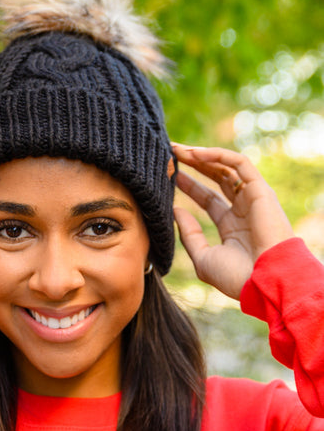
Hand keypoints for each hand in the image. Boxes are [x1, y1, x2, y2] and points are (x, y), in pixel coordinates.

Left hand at [172, 144, 293, 299]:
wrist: (262, 281)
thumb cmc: (235, 277)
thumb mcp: (203, 257)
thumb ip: (189, 234)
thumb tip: (176, 210)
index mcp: (232, 227)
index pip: (208, 199)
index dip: (189, 185)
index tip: (168, 175)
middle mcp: (244, 210)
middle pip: (216, 179)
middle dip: (194, 166)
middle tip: (171, 154)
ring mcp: (253, 199)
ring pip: (226, 168)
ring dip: (202, 156)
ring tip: (178, 150)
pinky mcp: (260, 190)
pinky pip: (239, 164)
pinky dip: (218, 155)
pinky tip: (195, 154)